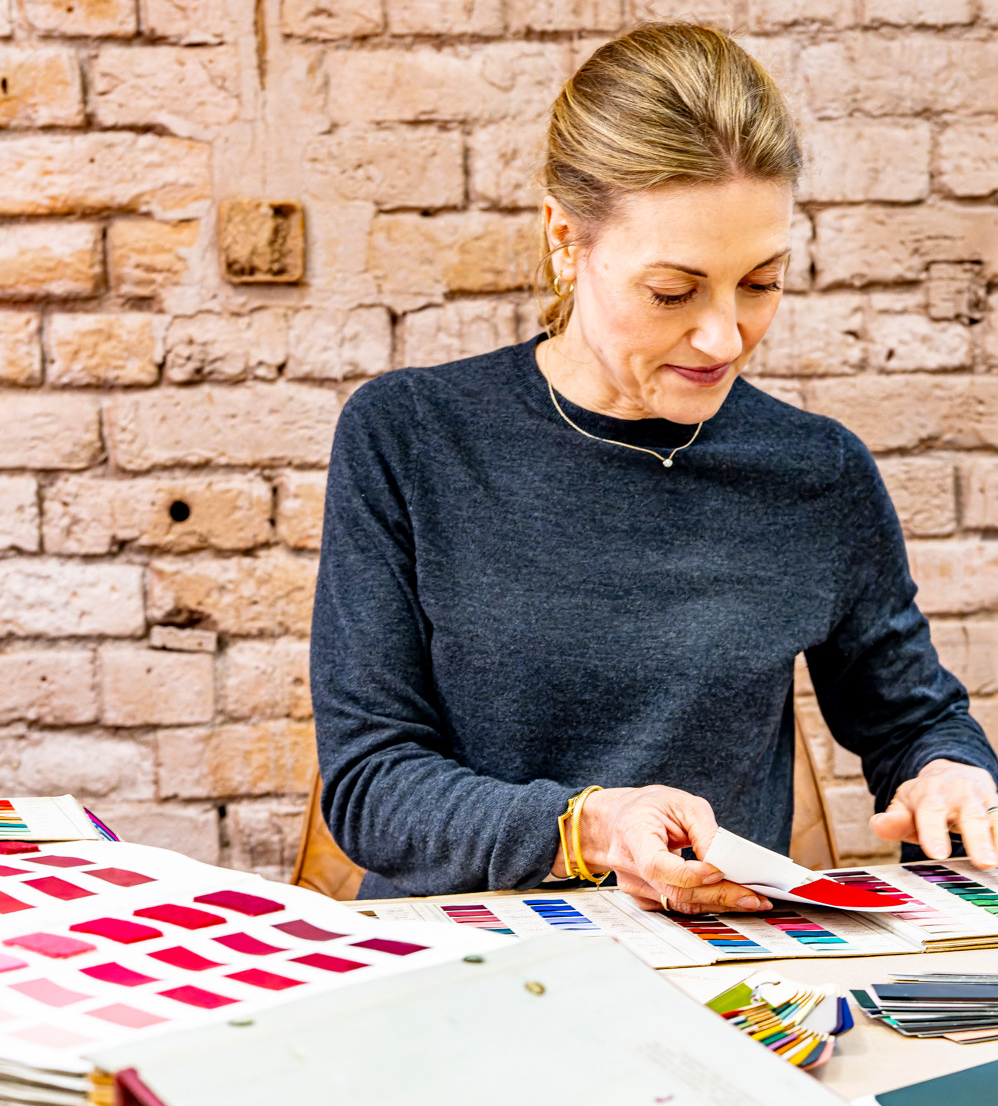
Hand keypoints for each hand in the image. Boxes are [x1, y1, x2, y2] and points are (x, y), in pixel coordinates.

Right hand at [553, 785, 771, 914]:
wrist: (614, 821)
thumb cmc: (646, 808)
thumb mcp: (679, 802)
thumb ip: (703, 829)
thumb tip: (724, 861)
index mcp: (632, 835)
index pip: (658, 866)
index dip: (691, 874)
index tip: (720, 871)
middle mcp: (629, 866)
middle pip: (674, 892)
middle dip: (718, 895)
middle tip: (753, 896)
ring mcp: (634, 886)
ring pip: (679, 904)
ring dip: (717, 904)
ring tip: (750, 900)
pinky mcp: (643, 898)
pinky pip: (676, 906)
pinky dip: (703, 904)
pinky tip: (727, 899)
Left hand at [870, 759, 997, 867]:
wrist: (952, 775)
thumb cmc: (925, 800)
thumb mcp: (904, 806)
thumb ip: (894, 820)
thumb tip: (879, 824)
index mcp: (931, 792)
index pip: (931, 811)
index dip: (933, 831)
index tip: (936, 853)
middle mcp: (961, 793)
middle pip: (971, 815)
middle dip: (976, 839)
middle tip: (983, 862)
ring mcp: (984, 800)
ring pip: (994, 818)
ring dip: (997, 840)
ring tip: (996, 862)